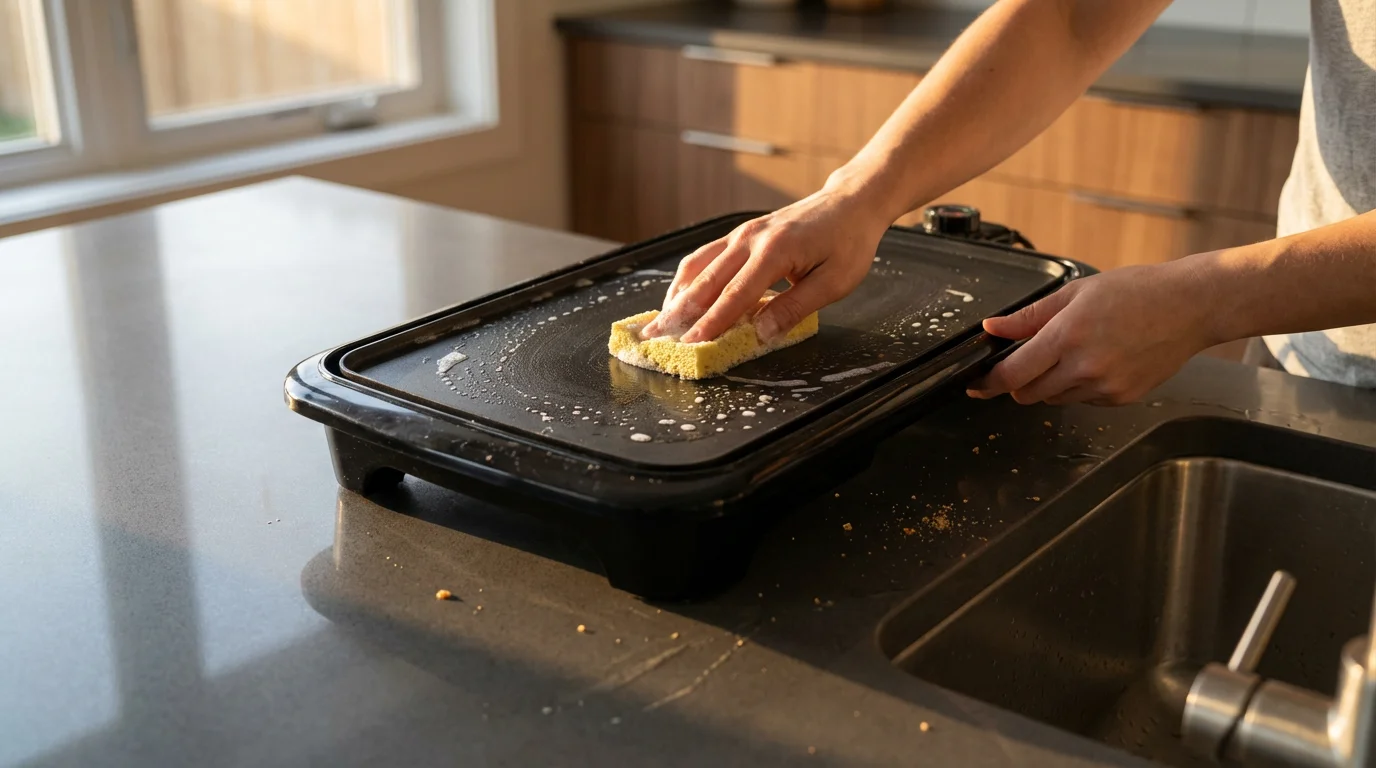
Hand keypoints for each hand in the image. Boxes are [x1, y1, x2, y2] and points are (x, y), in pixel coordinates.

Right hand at [640, 188, 890, 343]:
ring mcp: (742, 234)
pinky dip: (688, 279)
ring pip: (698, 265)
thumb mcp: (834, 282)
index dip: (711, 324)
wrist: (849, 203)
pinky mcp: (740, 235)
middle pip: (706, 280)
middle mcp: (750, 239)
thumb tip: (760, 333)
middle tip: (655, 337)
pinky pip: (705, 257)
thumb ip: (795, 308)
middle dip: (678, 312)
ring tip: (660, 322)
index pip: (734, 295)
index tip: (691, 346)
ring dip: (676, 295)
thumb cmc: (848, 243)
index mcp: (775, 251)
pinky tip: (679, 297)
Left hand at [967, 258, 1219, 404]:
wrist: (1191, 306)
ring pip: (1054, 399)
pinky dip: (1078, 387)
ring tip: (1073, 352)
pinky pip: (1083, 400)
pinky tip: (1097, 361)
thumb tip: (992, 329)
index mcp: (1067, 335)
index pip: (1013, 374)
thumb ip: (1029, 317)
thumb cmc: (1137, 291)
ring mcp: (1105, 386)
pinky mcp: (1121, 398)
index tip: (977, 384)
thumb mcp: (1075, 293)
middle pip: (1028, 394)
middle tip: (1027, 361)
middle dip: (1019, 382)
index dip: (989, 383)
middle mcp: (1084, 366)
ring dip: (1049, 384)